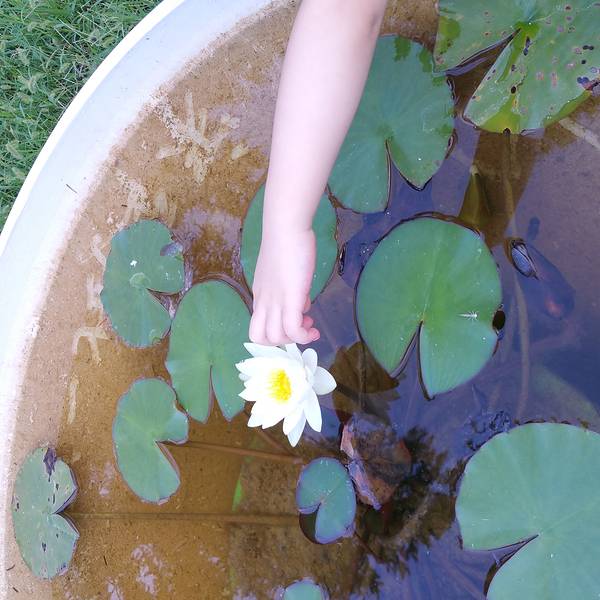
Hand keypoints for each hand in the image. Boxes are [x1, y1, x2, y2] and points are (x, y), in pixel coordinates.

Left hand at [249, 227, 319, 344]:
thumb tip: (302, 301)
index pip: (258, 325)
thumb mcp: (284, 271)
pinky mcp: (290, 299)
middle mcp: (264, 302)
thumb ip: (289, 288)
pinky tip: (314, 329)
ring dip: (295, 339)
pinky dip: (303, 336)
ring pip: (275, 338)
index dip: (276, 329)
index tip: (294, 317)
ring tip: (311, 328)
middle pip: (260, 337)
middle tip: (300, 328)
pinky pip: (293, 329)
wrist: (286, 228)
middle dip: (281, 341)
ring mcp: (275, 301)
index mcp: (260, 295)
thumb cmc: (287, 243)